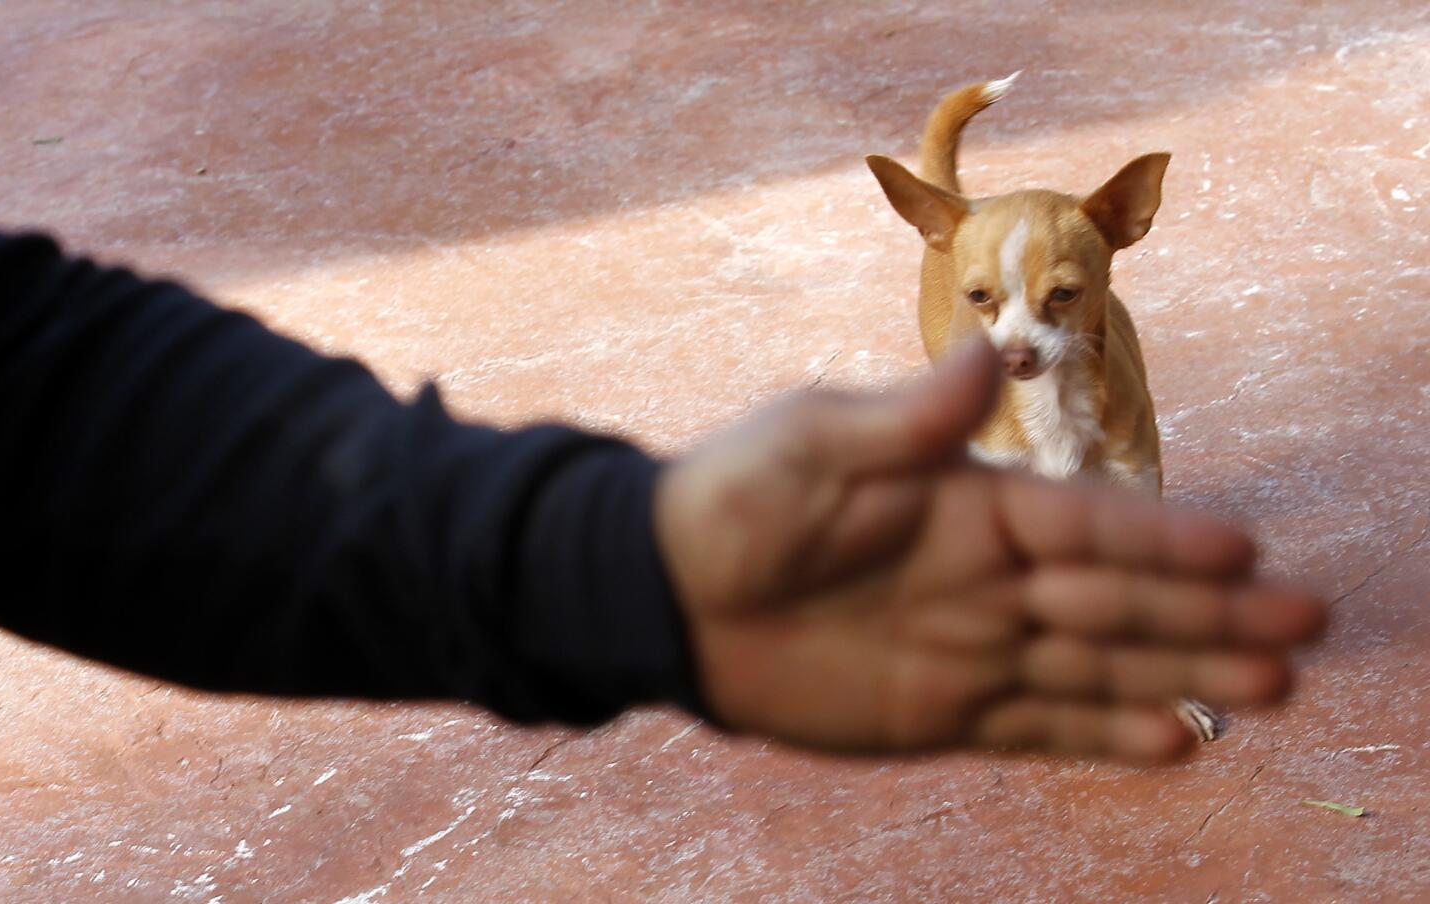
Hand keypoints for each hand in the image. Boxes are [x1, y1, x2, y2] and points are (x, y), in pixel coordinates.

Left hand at [654, 339, 1323, 759]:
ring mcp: (970, 647)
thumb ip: (905, 420)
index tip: (1244, 548)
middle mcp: (987, 575)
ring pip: (1095, 667)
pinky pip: (1036, 727)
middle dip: (1207, 612)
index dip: (1163, 537)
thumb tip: (984, 356)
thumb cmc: (733, 500)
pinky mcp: (940, 711)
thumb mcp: (811, 442)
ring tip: (1271, 691)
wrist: (666, 594)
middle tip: (1303, 627)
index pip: (1085, 522)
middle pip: (1117, 597)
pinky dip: (1100, 738)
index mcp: (968, 503)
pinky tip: (1172, 744)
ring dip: (1180, 678)